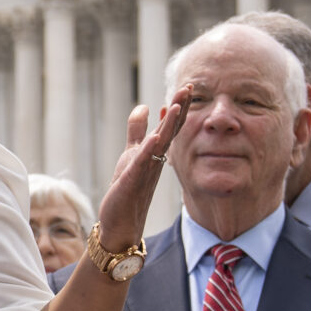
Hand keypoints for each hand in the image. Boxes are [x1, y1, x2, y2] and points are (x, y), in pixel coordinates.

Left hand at [90, 87, 194, 252]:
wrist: (122, 224)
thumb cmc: (128, 189)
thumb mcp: (132, 153)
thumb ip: (137, 130)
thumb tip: (144, 106)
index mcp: (156, 153)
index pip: (171, 126)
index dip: (179, 106)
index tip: (188, 86)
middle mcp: (155, 160)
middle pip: (170, 131)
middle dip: (179, 109)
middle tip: (189, 88)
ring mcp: (146, 170)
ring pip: (160, 144)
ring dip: (168, 125)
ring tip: (176, 105)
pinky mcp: (132, 181)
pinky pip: (142, 164)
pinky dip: (148, 150)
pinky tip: (153, 138)